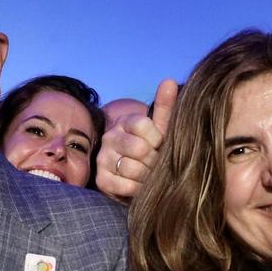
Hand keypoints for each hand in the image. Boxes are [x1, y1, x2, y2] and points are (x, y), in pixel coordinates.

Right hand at [95, 78, 175, 204]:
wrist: (139, 179)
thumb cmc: (153, 152)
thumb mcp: (161, 131)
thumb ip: (165, 108)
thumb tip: (169, 81)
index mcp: (125, 122)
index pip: (143, 125)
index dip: (157, 139)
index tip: (159, 146)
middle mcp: (109, 138)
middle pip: (139, 148)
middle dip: (154, 160)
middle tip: (156, 165)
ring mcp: (103, 159)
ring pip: (132, 167)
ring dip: (147, 176)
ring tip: (150, 176)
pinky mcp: (102, 180)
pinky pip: (125, 185)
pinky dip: (137, 189)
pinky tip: (141, 186)